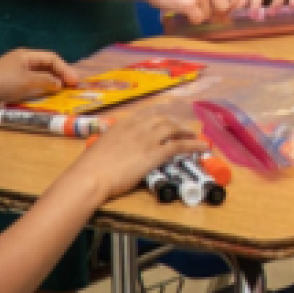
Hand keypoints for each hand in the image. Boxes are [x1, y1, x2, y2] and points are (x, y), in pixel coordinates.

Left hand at [0, 50, 78, 105]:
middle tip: (72, 87)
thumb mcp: (27, 82)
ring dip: (51, 81)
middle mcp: (21, 60)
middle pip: (47, 65)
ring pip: (39, 74)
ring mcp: (14, 70)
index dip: (66, 69)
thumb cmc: (1, 82)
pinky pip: (31, 81)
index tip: (75, 83)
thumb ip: (46, 81)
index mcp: (26, 55)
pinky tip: (44, 94)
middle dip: (61, 75)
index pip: (52, 58)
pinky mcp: (9, 80)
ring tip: (62, 91)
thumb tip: (60, 84)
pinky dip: (40, 86)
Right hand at [66, 116, 207, 204]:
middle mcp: (137, 127)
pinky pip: (180, 145)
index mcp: (122, 124)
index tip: (167, 120)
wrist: (90, 177)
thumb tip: (117, 148)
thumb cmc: (90, 168)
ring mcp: (147, 139)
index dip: (160, 118)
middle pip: (163, 120)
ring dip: (187, 132)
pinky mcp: (155, 153)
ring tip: (196, 137)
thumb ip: (113, 143)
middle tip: (183, 130)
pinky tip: (203, 147)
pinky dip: (194, 145)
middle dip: (175, 124)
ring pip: (174, 129)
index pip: (147, 115)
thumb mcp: (101, 147)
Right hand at [146, 0, 239, 24]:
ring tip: (186, 5)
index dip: (234, 1)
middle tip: (201, 10)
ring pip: (209, 15)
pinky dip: (191, 19)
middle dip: (214, 12)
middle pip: (224, 7)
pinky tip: (182, 11)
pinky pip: (198, 19)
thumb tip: (225, 10)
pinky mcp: (189, 3)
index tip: (227, 9)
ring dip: (199, 15)